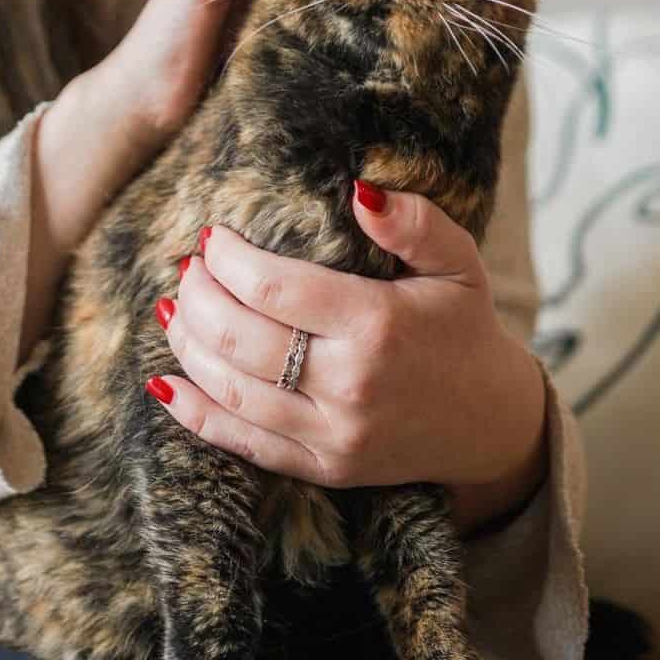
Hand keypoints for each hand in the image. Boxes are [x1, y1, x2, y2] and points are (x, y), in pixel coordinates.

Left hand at [148, 187, 547, 528]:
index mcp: (377, 326)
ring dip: (187, 344)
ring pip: (229, 390)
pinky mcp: (322, 470)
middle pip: (238, 337)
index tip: (213, 235)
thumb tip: (358, 190)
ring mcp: (332, 436)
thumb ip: (414, 222)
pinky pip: (241, 443)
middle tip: (188, 267)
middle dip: (198, 294)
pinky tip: (167, 380)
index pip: (273, 287)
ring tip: (173, 306)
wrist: (491, 423)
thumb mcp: (459, 263)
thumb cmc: (464, 327)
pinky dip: (195, 412)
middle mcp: (348, 386)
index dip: (229, 258)